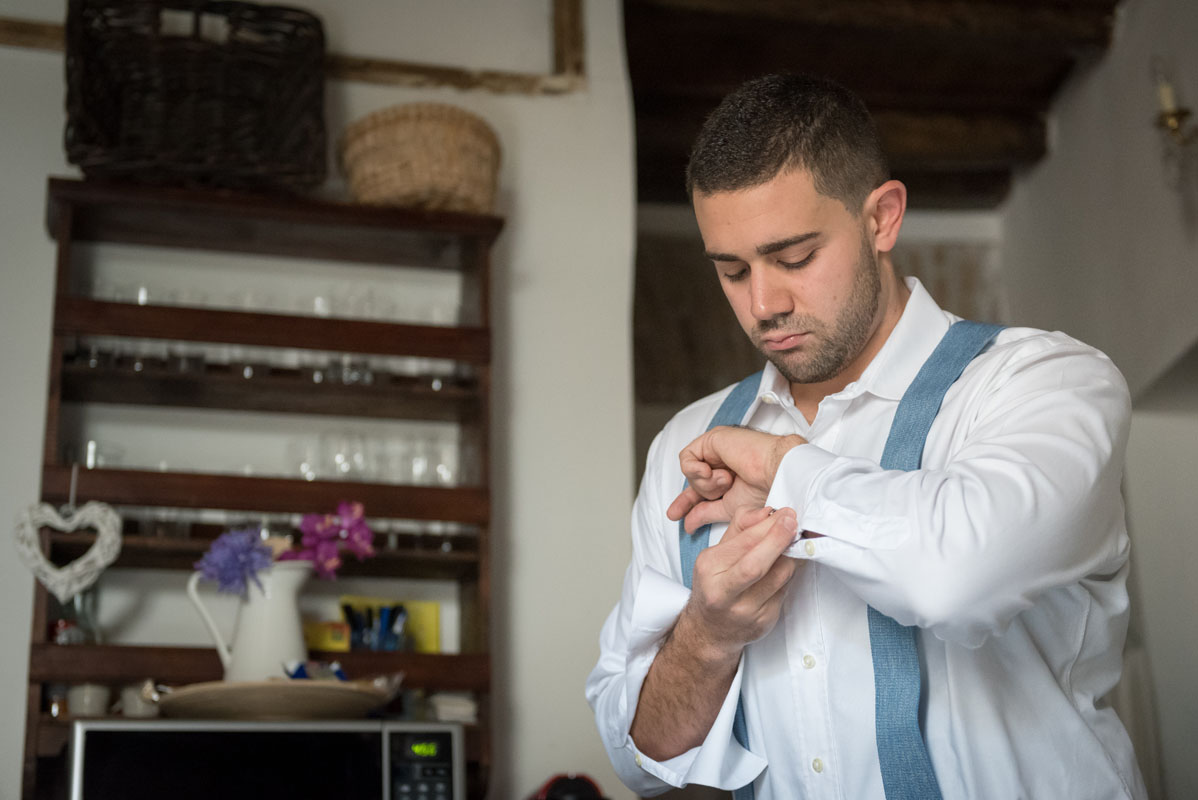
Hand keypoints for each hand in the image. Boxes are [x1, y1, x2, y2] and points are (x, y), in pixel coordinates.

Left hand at [667, 427, 805, 532]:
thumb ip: (706, 513)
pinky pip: (687, 458)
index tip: (676, 516)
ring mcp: (717, 450)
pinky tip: (714, 473)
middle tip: (675, 512)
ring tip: (728, 480)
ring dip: (707, 483)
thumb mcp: (729, 508)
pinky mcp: (712, 439)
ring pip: (692, 472)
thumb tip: (688, 524)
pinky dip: (696, 470)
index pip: (702, 490)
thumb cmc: (764, 489)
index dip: (687, 503)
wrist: (776, 473)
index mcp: (729, 477)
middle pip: (694, 481)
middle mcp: (722, 462)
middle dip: (686, 497)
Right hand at [676, 505, 799, 661]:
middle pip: (756, 565)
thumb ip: (741, 529)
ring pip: (779, 577)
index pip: (741, 544)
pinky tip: (783, 567)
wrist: (711, 630)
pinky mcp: (764, 621)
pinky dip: (788, 574)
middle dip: (779, 539)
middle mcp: (724, 593)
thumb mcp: (716, 554)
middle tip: (793, 522)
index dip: (767, 527)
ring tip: (791, 544)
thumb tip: (767, 512)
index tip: (785, 514)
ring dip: (790, 556)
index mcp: (709, 570)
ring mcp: (745, 611)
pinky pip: (785, 590)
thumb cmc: (715, 585)